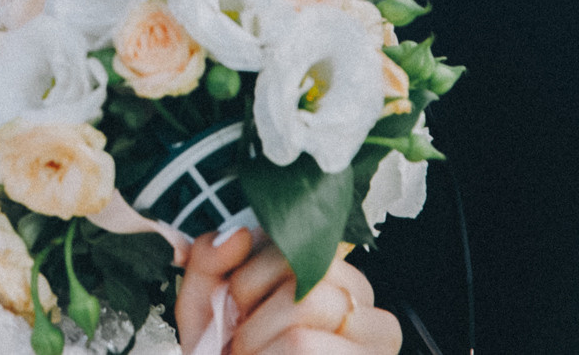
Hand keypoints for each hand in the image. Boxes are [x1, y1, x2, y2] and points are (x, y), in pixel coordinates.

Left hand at [176, 233, 400, 354]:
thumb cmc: (227, 350)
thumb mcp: (204, 301)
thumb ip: (210, 259)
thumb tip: (239, 234)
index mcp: (328, 271)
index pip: (299, 247)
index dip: (250, 277)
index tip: (236, 306)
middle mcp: (361, 304)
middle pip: (309, 285)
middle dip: (253, 319)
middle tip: (240, 344)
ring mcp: (373, 345)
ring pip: (308, 323)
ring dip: (257, 346)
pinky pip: (304, 349)